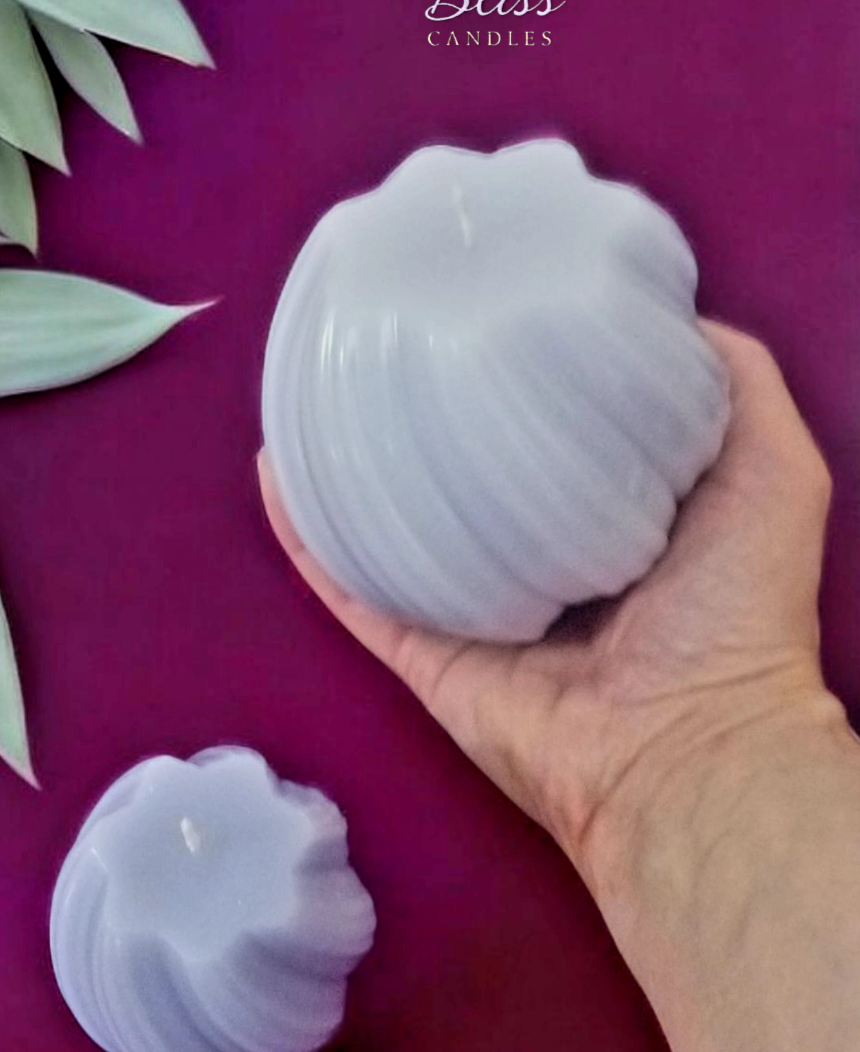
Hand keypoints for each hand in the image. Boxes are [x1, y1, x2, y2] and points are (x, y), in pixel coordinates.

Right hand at [257, 324, 840, 892]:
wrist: (684, 749)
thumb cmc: (737, 609)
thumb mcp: (773, 469)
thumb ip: (738, 387)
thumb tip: (678, 315)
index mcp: (620, 521)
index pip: (559, 430)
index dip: (528, 371)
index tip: (491, 302)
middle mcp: (541, 562)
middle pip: (469, 475)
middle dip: (432, 413)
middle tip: (392, 335)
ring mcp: (475, 612)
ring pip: (397, 528)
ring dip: (352, 468)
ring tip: (315, 389)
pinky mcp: (424, 654)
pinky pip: (353, 588)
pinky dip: (308, 536)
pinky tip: (278, 470)